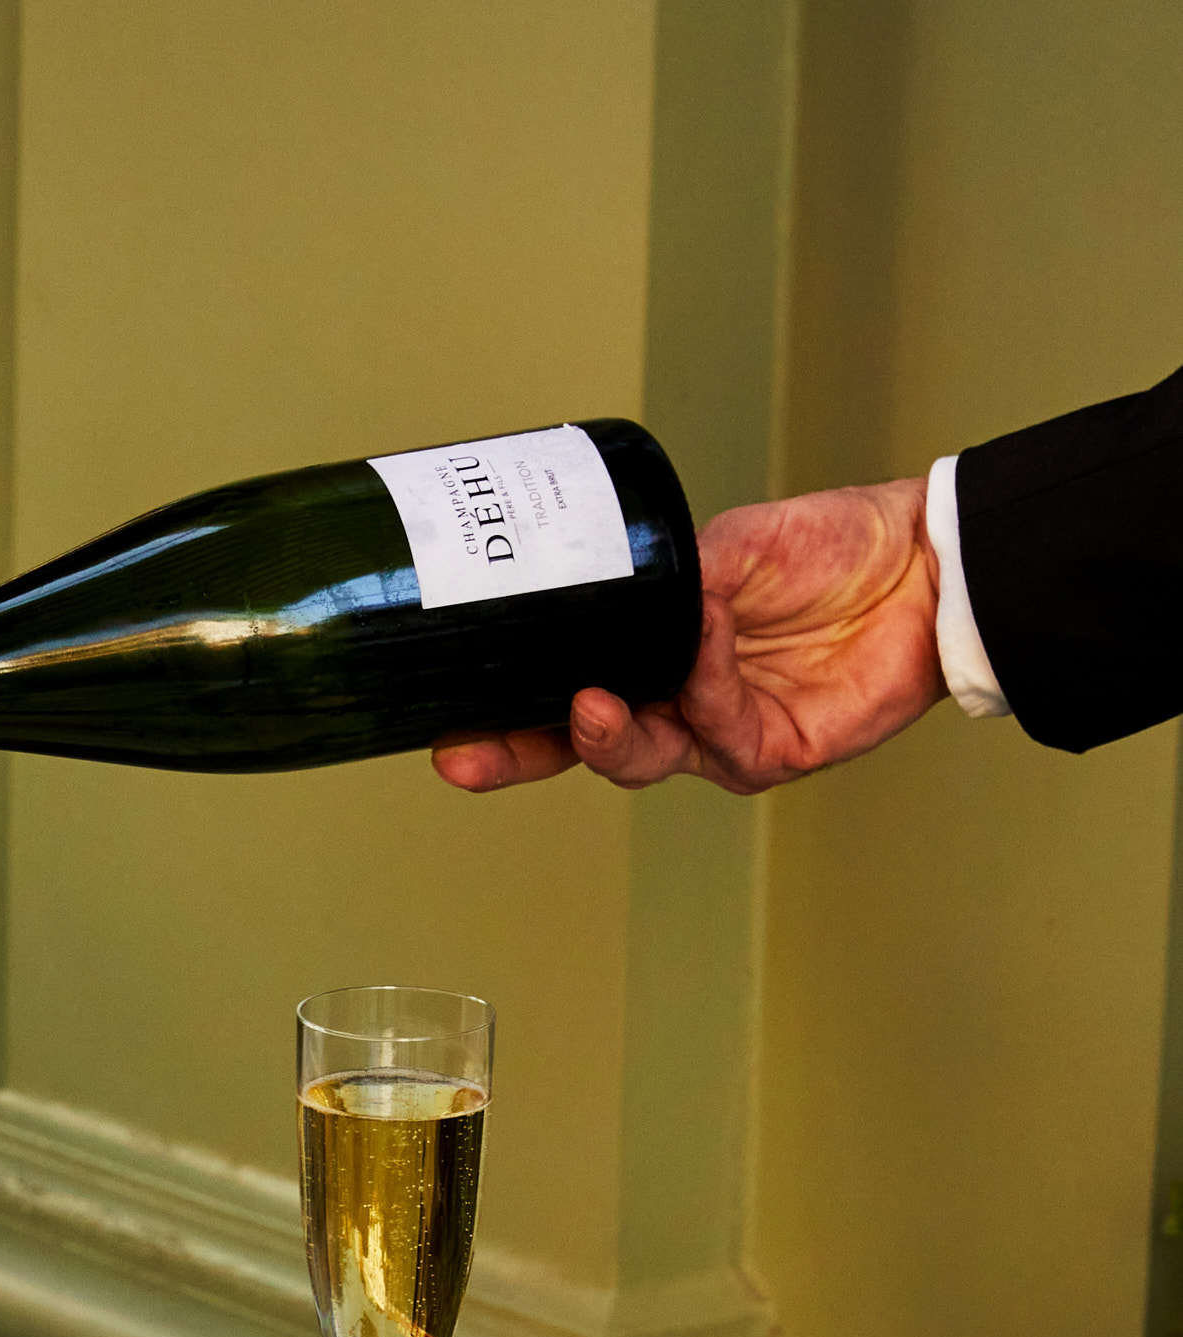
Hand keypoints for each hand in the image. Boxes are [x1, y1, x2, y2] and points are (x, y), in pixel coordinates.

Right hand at [431, 478, 945, 795]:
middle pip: (579, 747)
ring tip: (587, 704)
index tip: (448, 725)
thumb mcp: (725, 543)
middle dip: (519, 754)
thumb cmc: (831, 549)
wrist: (925, 563)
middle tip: (470, 753)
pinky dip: (708, 681)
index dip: (503, 718)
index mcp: (650, 659)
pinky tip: (705, 637)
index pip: (559, 699)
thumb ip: (667, 573)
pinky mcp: (772, 753)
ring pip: (642, 756)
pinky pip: (722, 730)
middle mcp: (675, 706)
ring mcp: (719, 736)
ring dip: (608, 734)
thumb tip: (611, 588)